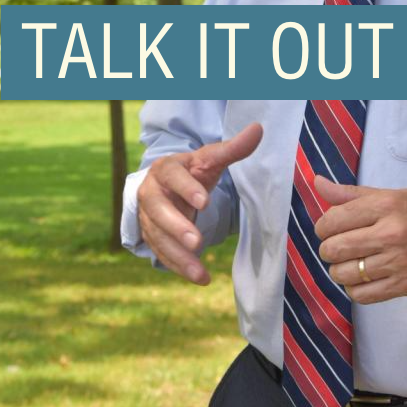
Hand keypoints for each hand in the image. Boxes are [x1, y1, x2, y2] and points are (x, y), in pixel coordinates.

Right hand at [136, 122, 262, 284]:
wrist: (166, 186)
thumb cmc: (192, 171)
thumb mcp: (209, 159)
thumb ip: (232, 148)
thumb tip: (258, 129)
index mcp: (165, 169)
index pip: (173, 177)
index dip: (187, 189)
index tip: (204, 202)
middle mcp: (151, 193)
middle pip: (158, 211)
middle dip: (176, 227)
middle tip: (196, 241)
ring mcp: (148, 217)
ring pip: (158, 238)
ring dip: (179, 256)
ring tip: (201, 273)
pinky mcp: (151, 236)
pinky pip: (162, 254)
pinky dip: (179, 267)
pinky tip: (199, 277)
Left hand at [313, 174, 406, 303]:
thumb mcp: (394, 195)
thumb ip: (352, 194)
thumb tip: (317, 183)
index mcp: (387, 205)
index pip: (333, 219)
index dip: (323, 226)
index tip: (331, 228)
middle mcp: (391, 233)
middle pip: (333, 248)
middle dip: (329, 249)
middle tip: (339, 247)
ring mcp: (398, 262)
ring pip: (343, 274)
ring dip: (340, 270)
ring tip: (351, 263)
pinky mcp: (405, 285)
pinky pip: (362, 295)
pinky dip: (354, 289)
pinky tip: (363, 278)